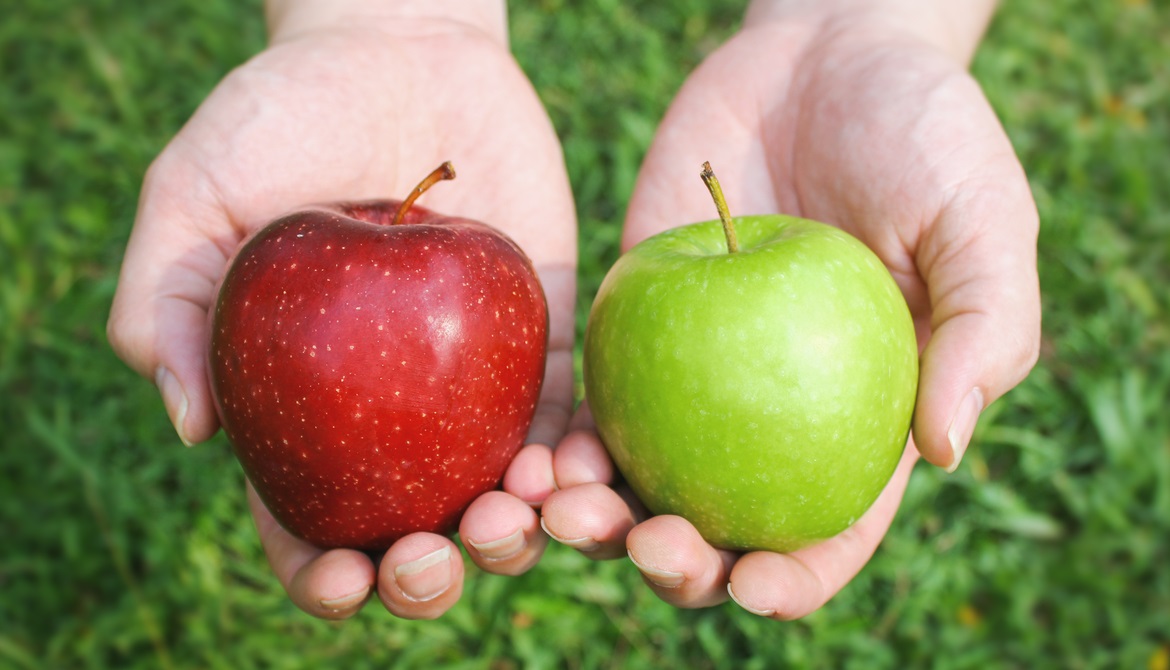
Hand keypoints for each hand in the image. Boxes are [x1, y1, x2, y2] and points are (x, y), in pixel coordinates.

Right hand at [107, 7, 576, 619]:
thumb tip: (191, 427)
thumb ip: (165, 299)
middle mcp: (391, 412)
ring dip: (514, 535)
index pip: (308, 519)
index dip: (324, 573)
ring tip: (514, 520)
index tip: (345, 579)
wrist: (400, 52)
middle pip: (415, 528)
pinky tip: (570, 471)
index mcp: (302, 405)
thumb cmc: (284, 115)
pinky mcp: (542, 340)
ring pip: (502, 494)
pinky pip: (567, 417)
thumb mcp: (196, 192)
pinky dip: (574, 459)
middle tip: (434, 557)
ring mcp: (472, 383)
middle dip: (428, 573)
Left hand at [536, 3, 1039, 618]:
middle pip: (717, 522)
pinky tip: (532, 454)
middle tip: (645, 546)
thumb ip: (986, 331)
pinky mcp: (637, 318)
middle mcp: (771, 413)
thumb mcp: (984, 219)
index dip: (792, 578)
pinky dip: (562, 435)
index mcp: (861, 419)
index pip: (829, 530)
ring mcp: (697, 371)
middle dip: (677, 563)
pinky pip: (594, 394)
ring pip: (638, 476)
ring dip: (595, 515)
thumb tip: (945, 452)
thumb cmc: (926, 133)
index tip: (751, 587)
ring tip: (559, 513)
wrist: (823, 50)